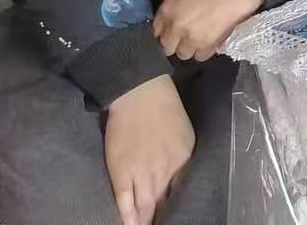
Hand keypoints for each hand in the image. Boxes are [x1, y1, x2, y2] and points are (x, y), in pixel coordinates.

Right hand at [105, 75, 194, 224]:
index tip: (178, 217)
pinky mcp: (121, 172)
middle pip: (164, 203)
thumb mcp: (184, 135)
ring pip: (145, 206)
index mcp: (184, 159)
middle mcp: (165, 170)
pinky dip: (128, 216)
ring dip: (146, 221)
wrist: (140, 93)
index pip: (183, 193)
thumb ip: (182, 159)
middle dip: (162, 218)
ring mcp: (142, 173)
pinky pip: (124, 201)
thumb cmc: (165, 109)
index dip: (179, 208)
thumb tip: (180, 178)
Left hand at [153, 0, 263, 61]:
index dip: (165, 31)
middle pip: (167, 47)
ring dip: (190, 48)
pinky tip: (211, 40)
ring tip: (200, 38)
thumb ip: (172, 6)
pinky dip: (204, 51)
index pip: (156, 31)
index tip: (172, 31)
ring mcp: (191, 37)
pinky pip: (200, 56)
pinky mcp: (207, 45)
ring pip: (183, 54)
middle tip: (187, 35)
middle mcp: (175, 26)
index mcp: (168, 9)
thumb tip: (167, 21)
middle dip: (175, 42)